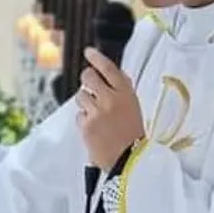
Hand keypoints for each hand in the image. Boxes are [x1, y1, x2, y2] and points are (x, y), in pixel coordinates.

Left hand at [76, 47, 144, 169]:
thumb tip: (110, 75)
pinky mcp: (86, 125)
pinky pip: (79, 115)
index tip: (88, 52)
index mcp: (126, 93)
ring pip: (80, 96)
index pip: (109, 68)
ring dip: (86, 102)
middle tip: (91, 87)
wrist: (130, 160)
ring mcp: (97, 112)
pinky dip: (84, 120)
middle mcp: (111, 99)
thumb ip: (122, 90)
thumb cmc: (134, 134)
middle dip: (87, 80)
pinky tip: (95, 128)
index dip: (97, 58)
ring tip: (97, 115)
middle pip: (88, 77)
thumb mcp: (134, 107)